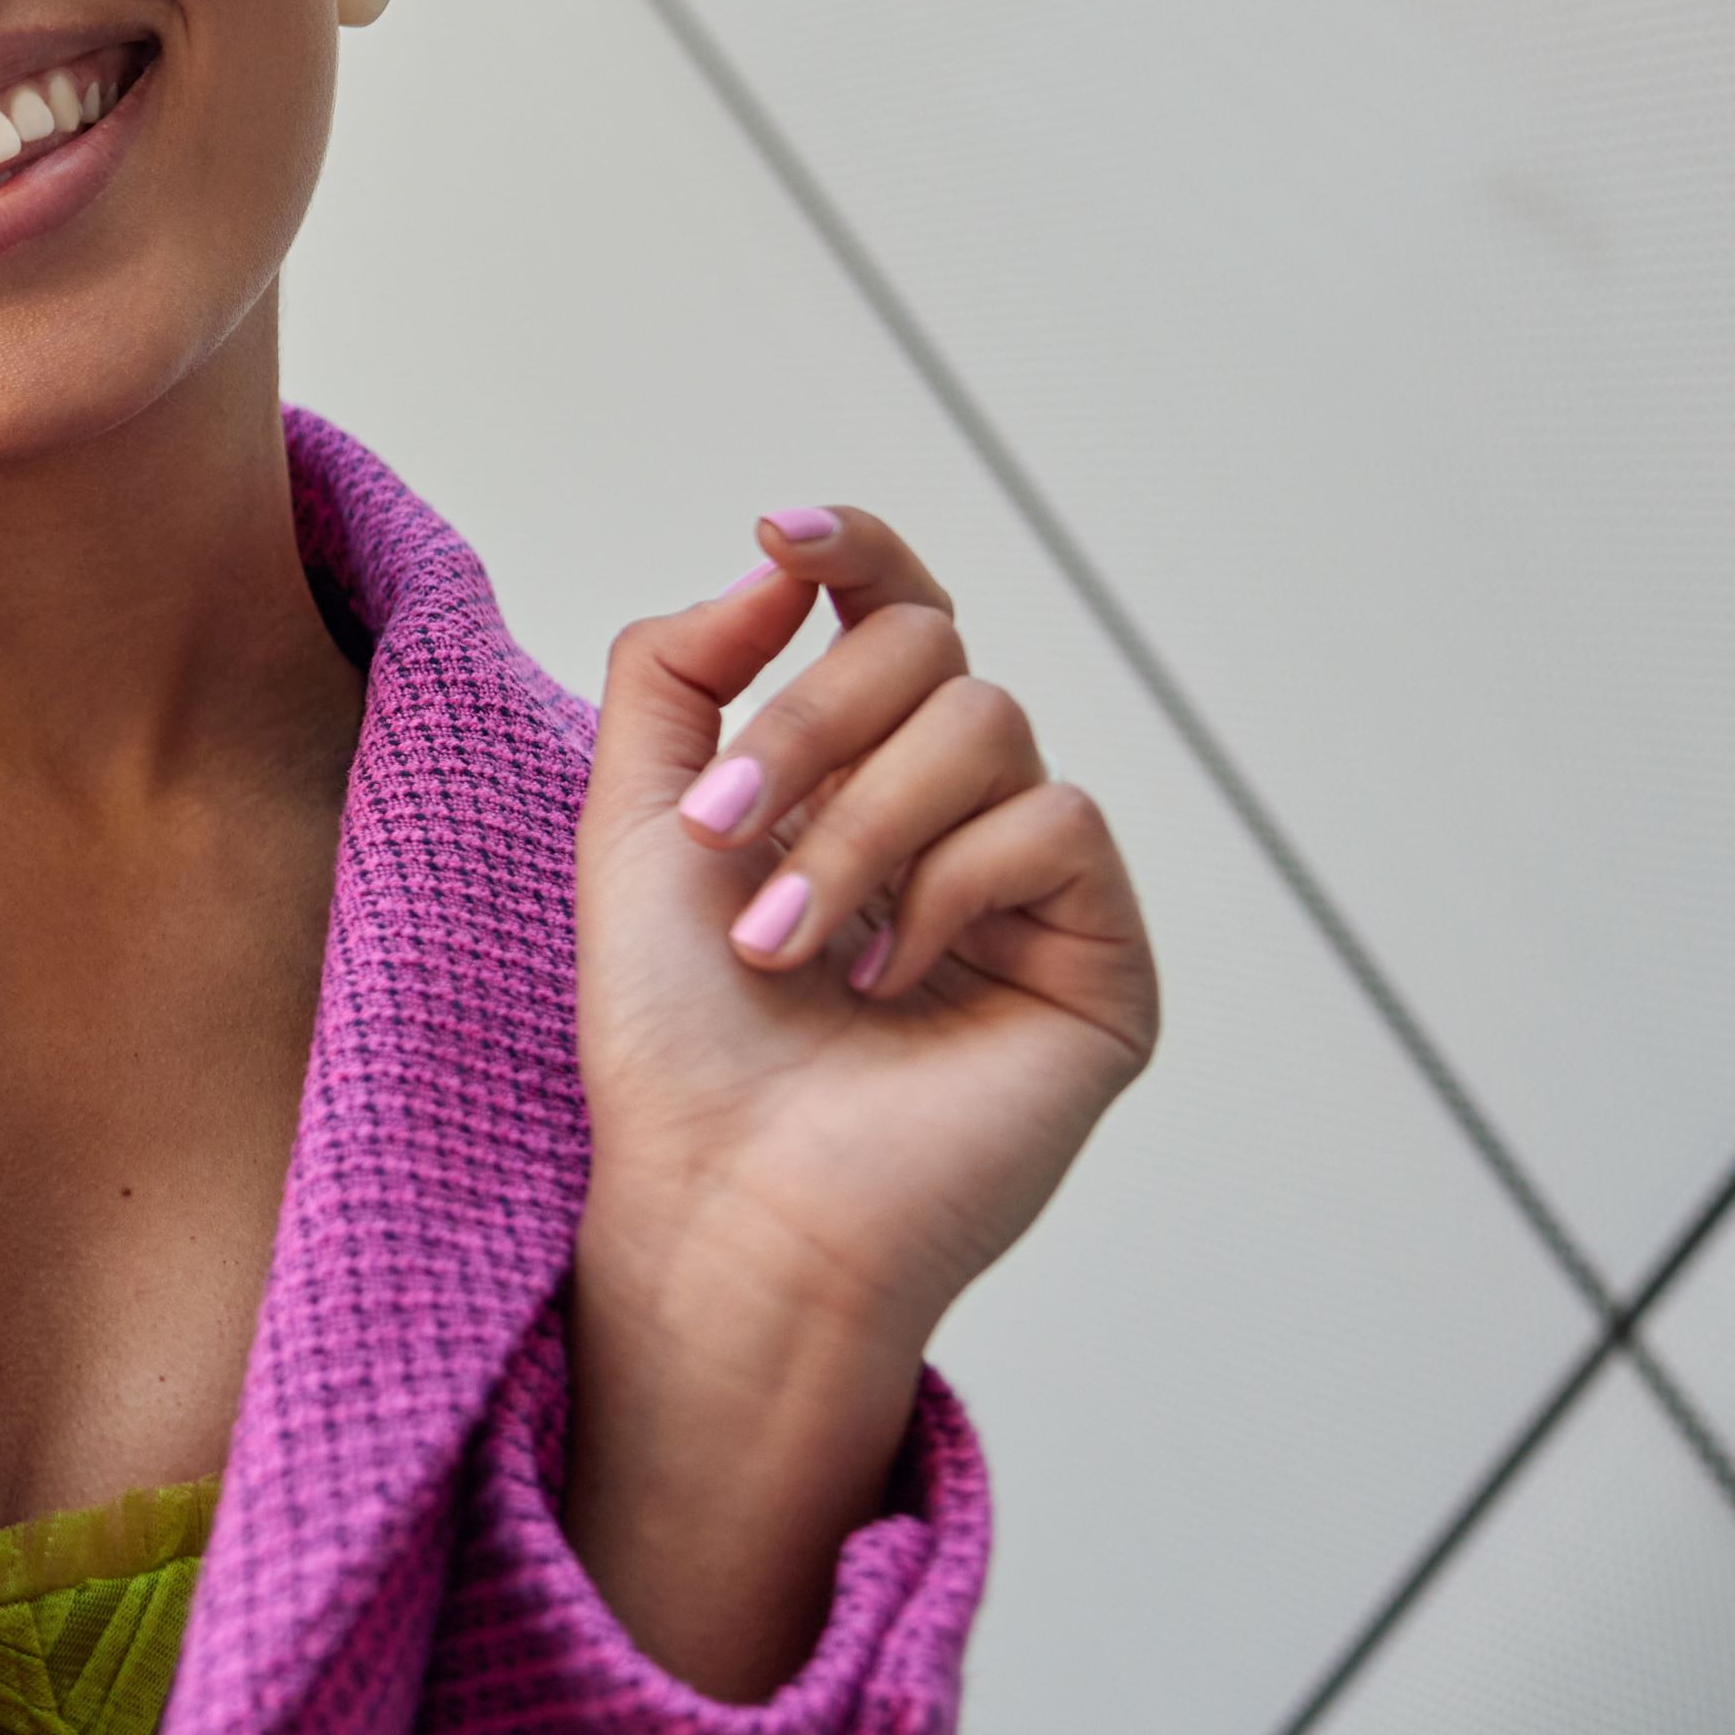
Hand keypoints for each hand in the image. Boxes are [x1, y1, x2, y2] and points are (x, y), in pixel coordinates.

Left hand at [559, 508, 1157, 1696]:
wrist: (723, 1203)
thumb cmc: (676, 1044)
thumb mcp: (634, 827)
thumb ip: (677, 671)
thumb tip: (776, 561)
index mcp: (854, 779)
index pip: (890, 616)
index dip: (858, 549)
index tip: (785, 532)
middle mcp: (955, 817)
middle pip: (932, 648)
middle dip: (809, 725)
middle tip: (723, 837)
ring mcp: (1035, 889)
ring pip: (989, 724)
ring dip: (859, 826)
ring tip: (787, 946)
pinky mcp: (1099, 961)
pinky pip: (1054, 821)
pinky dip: (947, 883)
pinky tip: (886, 980)